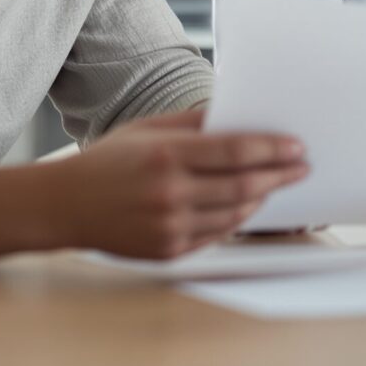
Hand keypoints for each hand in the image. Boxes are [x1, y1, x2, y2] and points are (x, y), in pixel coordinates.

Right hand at [47, 109, 308, 258]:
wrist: (64, 206)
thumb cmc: (107, 162)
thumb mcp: (146, 130)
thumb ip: (192, 123)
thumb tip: (235, 115)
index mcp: (166, 156)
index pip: (235, 151)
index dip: (272, 149)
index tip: (297, 147)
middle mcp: (170, 193)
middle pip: (244, 185)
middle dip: (279, 175)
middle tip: (302, 167)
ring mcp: (170, 226)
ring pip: (235, 214)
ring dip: (263, 199)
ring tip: (278, 184)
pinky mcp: (169, 250)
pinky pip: (217, 234)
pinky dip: (238, 220)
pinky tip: (249, 206)